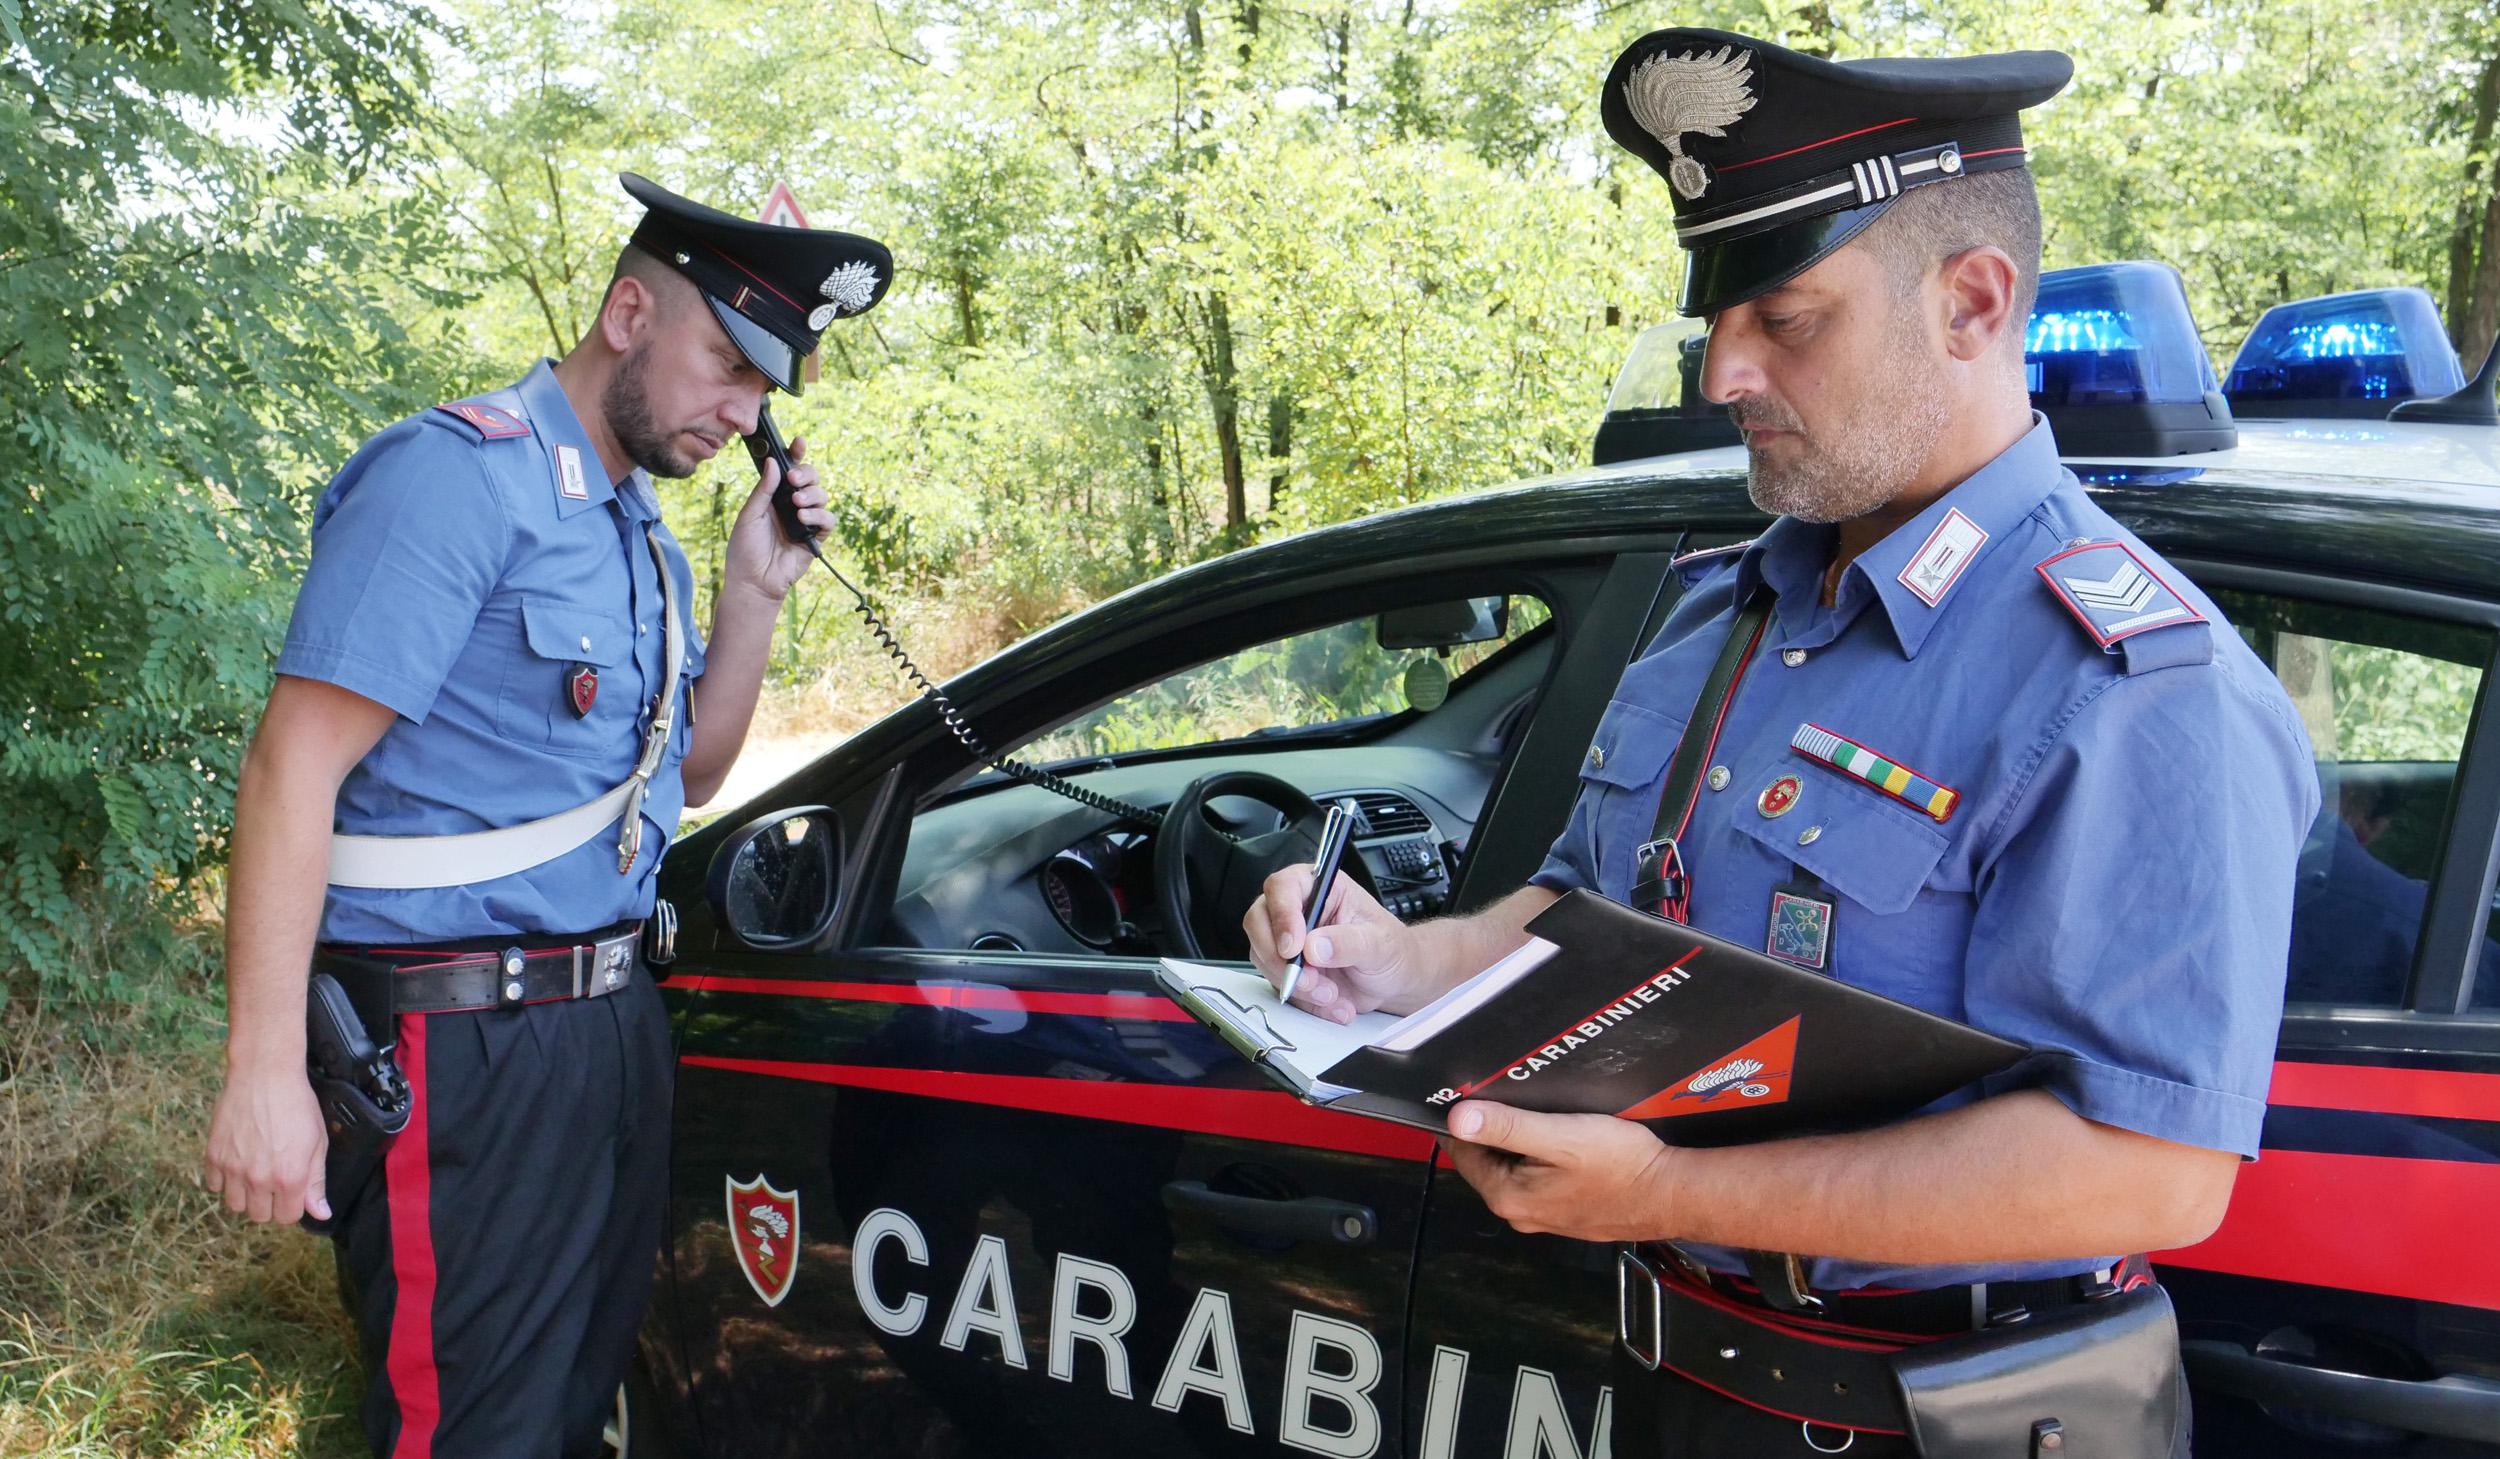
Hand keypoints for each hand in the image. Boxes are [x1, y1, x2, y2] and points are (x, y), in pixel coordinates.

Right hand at [203, 1064, 331, 1224]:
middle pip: (259, 1216)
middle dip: (269, 1204)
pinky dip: (224, 1180)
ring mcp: (233, 1169)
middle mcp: (259, 1179)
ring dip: (246, 1195)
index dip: (292, 1206)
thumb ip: (316, 1182)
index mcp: (289, 1178)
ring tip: (255, 1173)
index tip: (293, 1192)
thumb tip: (320, 1213)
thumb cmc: (297, 1105)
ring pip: (235, 1205)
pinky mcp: (213, 1156)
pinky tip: (237, 1163)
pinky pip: (214, 1185)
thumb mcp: (318, 1142)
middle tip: (274, 1181)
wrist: (265, 1076)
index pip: (287, 1217)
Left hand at [723, 434, 831, 602]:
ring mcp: (805, 521)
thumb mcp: (749, 514)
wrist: (753, 581)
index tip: (799, 442)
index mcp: (774, 497)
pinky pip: (828, 521)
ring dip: (811, 495)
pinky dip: (819, 516)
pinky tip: (803, 519)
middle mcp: (792, 506)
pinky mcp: (815, 539)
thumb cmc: (745, 549)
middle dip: (806, 474)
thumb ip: (763, 490)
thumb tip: (773, 462)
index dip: (796, 455)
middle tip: (794, 480)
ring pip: (822, 496)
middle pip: (811, 479)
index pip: (789, 470)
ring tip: (796, 504)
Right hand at [1242, 866, 1423, 1022]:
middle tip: (1310, 980)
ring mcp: (1286, 939)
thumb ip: (1350, 942)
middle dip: (1280, 959)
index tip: (1294, 948)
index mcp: (1320, 887)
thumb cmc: (1390, 949)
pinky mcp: (1285, 968)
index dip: (1282, 915)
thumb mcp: (1380, 944)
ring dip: (1296, 984)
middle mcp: (1297, 909)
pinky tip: (1333, 1003)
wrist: (1393, 980)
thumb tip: (1315, 947)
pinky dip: (1304, 1001)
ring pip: (1264, 957)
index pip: (1284, 887)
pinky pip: (1278, 984)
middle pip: (1258, 921)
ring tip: (1333, 994)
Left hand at [1442, 1100, 1678, 1242]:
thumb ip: (1507, 1126)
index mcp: (1506, 1196)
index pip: (1462, 1151)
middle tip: (1511, 1094)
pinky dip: (1540, 1158)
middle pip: (1486, 1161)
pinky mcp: (1565, 1214)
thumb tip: (1457, 1118)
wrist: (1671, 1194)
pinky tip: (1562, 1139)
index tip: (1474, 1090)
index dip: (1465, 1119)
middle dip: (1493, 1130)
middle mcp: (1518, 1213)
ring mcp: (1543, 1217)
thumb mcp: (1559, 1135)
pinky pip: (1538, 1179)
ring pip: (1513, 1169)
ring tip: (1540, 1113)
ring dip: (1518, 1142)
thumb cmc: (1618, 1164)